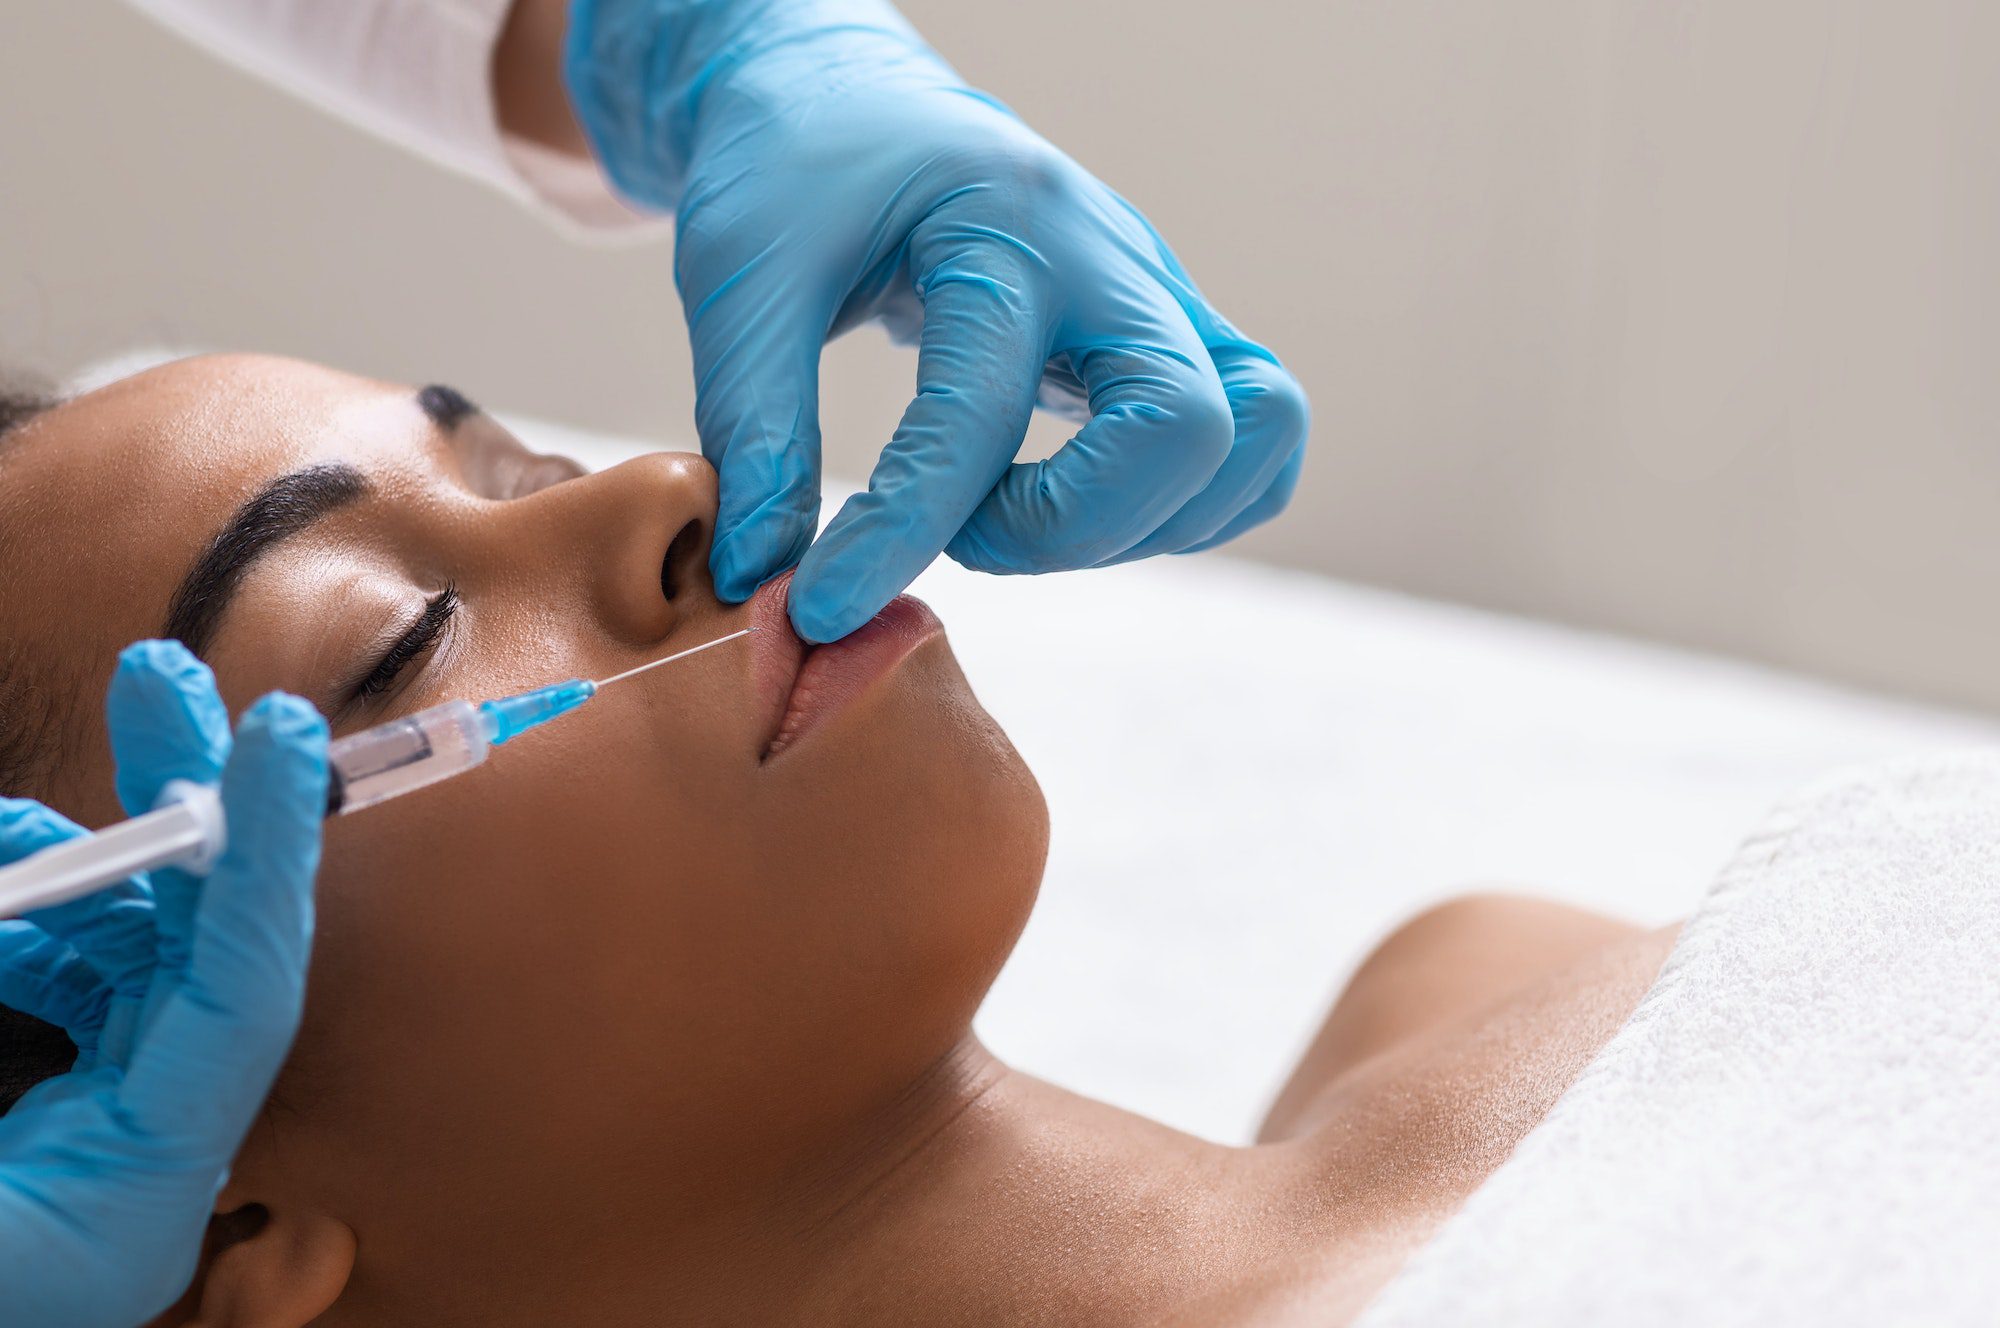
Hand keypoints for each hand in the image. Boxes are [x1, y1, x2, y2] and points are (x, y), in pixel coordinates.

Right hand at [0, 641, 327, 1326]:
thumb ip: (11, 979)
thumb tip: (21, 875)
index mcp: (135, 1203)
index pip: (243, 994)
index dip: (264, 853)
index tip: (278, 735)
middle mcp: (145, 1174)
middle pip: (199, 950)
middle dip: (180, 810)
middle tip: (160, 680)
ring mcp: (103, 1149)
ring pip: (130, 960)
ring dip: (80, 867)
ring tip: (16, 827)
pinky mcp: (61, 1131)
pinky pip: (76, 995)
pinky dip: (32, 927)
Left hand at [567, 0, 1309, 640]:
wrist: (865, 104)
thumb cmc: (801, 171)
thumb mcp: (740, 271)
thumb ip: (753, 423)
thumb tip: (764, 574)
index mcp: (1000, 226)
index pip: (981, 412)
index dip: (903, 534)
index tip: (820, 606)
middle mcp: (1113, 258)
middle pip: (1186, 426)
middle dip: (1070, 527)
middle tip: (964, 532)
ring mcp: (1165, 296)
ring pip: (1251, 440)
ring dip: (1137, 525)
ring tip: (1011, 516)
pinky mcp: (1181, 335)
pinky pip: (1255, 444)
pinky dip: (1182, 508)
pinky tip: (1074, 508)